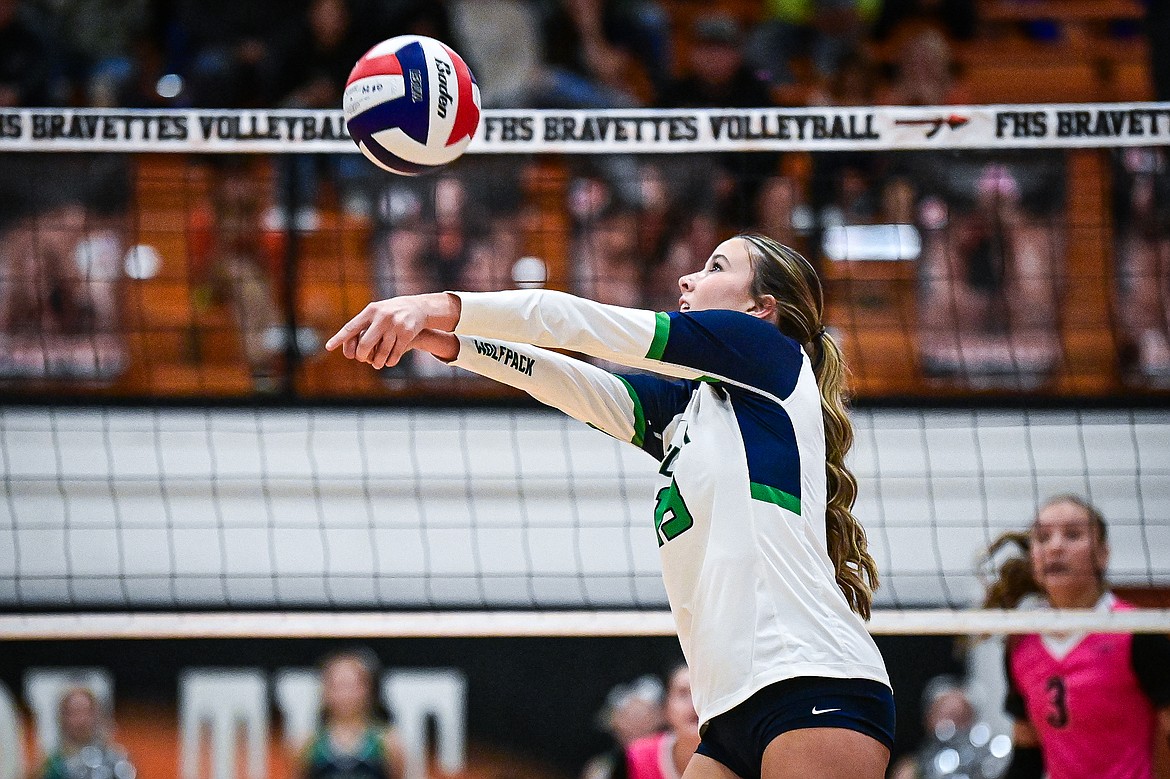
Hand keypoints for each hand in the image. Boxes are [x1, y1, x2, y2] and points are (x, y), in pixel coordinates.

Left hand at [325, 293, 459, 368]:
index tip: (328, 347)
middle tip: (362, 359)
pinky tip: (389, 362)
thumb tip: (346, 342)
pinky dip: (390, 361)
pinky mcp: (407, 333)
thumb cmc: (390, 312)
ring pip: (382, 352)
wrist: (417, 307)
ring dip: (378, 362)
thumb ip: (362, 323)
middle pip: (365, 344)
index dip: (339, 338)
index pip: (351, 327)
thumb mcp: (376, 311)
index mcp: (370, 311)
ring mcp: (395, 325)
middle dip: (362, 355)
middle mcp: (382, 317)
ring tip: (376, 364)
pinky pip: (395, 354)